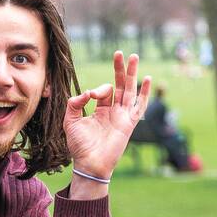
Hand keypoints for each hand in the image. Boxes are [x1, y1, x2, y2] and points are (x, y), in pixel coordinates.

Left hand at [64, 51, 151, 179]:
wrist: (89, 163)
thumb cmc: (79, 146)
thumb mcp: (70, 121)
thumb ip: (74, 104)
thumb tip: (86, 92)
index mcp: (101, 111)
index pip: (104, 91)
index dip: (97, 89)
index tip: (89, 96)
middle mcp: (113, 112)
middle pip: (120, 85)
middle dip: (119, 69)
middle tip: (119, 53)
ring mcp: (123, 116)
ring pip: (130, 90)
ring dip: (131, 73)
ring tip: (133, 56)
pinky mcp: (129, 123)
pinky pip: (140, 106)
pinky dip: (144, 93)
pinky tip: (147, 79)